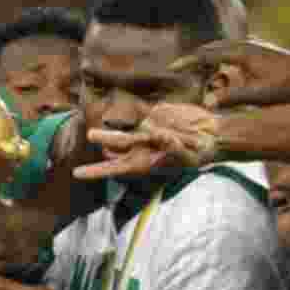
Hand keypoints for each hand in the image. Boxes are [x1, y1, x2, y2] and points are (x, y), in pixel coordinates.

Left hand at [74, 103, 219, 180]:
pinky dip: (151, 116)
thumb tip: (156, 135)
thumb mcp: (189, 156)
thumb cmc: (200, 153)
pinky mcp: (156, 116)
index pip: (116, 168)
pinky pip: (147, 115)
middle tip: (89, 136)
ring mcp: (148, 131)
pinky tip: (168, 121)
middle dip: (102, 141)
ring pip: (126, 131)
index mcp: (145, 163)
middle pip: (116, 145)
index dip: (96, 171)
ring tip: (94, 134)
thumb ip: (173, 148)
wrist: (213, 136)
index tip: (76, 174)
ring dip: (112, 132)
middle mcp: (142, 148)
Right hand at [170, 39, 289, 107]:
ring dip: (206, 59)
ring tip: (196, 74)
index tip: (171, 69)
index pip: (206, 54)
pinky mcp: (257, 50)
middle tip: (179, 72)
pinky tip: (220, 72)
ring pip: (220, 48)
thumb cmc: (288, 84)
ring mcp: (252, 46)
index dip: (187, 63)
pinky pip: (230, 51)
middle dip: (193, 60)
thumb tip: (207, 103)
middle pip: (210, 48)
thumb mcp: (258, 94)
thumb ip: (231, 97)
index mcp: (241, 52)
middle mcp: (244, 45)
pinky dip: (218, 59)